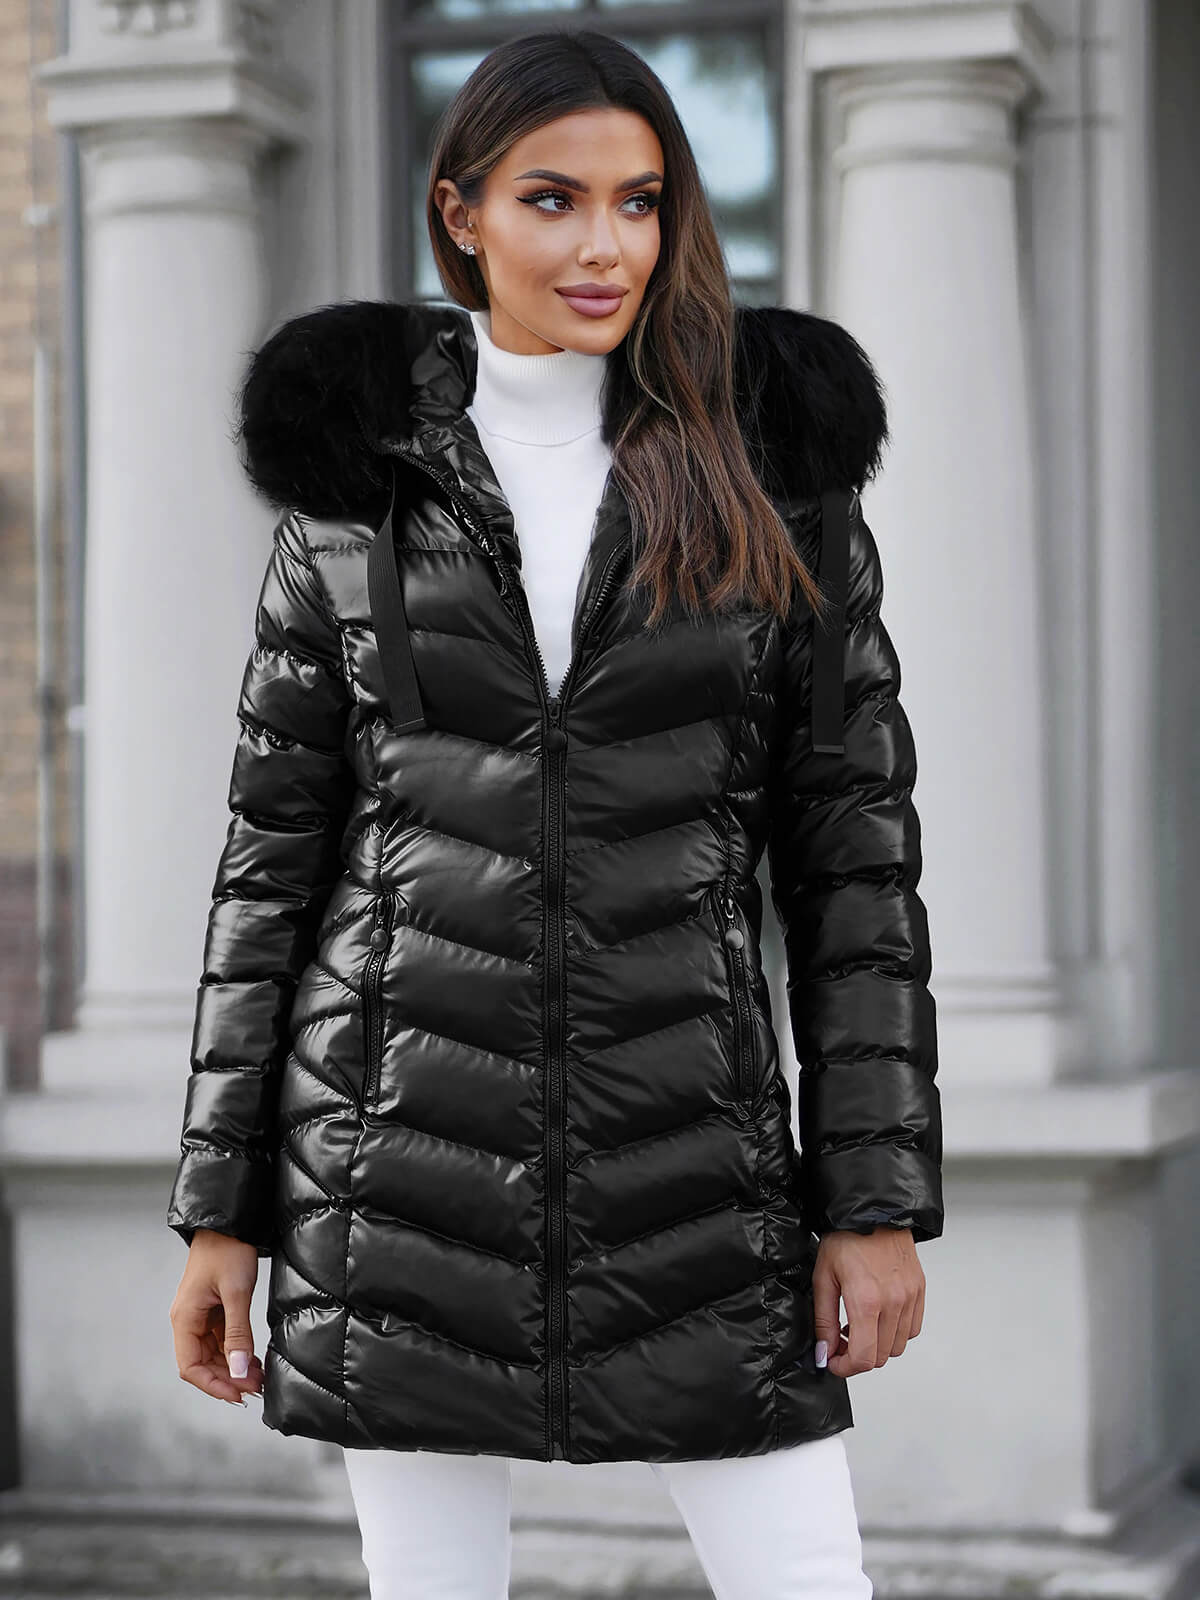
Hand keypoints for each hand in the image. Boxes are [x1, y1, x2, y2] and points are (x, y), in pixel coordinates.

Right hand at [170, 1228, 264, 1405]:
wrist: (230, 1221)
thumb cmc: (228, 1249)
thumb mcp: (237, 1292)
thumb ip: (238, 1333)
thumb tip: (240, 1372)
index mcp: (185, 1319)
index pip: (190, 1367)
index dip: (213, 1385)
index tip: (239, 1394)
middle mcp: (188, 1320)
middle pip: (202, 1364)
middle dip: (228, 1379)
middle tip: (257, 1388)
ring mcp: (201, 1315)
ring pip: (213, 1354)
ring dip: (233, 1368)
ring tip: (259, 1378)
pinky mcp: (214, 1309)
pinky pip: (221, 1339)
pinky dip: (236, 1351)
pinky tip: (253, 1359)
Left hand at [812, 1226, 924, 1377]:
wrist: (872, 1209)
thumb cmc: (845, 1237)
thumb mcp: (823, 1277)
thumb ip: (824, 1321)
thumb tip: (825, 1352)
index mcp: (866, 1300)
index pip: (863, 1358)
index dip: (845, 1368)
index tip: (833, 1362)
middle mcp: (894, 1302)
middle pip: (880, 1357)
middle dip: (858, 1357)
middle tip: (841, 1341)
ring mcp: (910, 1297)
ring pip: (897, 1347)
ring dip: (877, 1345)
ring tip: (859, 1324)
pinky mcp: (919, 1291)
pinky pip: (912, 1329)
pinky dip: (895, 1332)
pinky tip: (878, 1315)